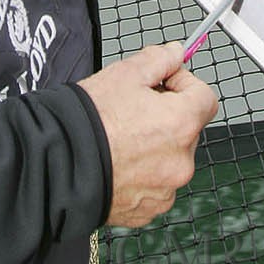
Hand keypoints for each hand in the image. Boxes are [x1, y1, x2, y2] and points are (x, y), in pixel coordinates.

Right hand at [79, 43, 217, 226]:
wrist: (58, 164)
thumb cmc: (89, 121)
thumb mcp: (125, 73)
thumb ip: (159, 59)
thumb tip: (176, 54)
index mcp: (182, 124)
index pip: (205, 97)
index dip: (184, 84)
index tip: (164, 82)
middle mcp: (181, 161)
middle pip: (188, 128)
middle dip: (168, 116)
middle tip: (134, 109)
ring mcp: (166, 189)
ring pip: (171, 158)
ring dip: (156, 147)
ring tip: (122, 139)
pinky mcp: (149, 209)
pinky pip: (156, 184)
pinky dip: (143, 174)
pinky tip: (119, 162)